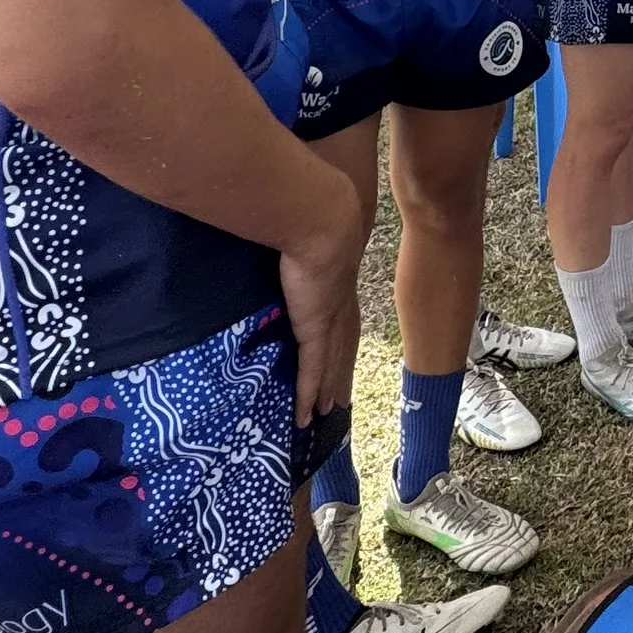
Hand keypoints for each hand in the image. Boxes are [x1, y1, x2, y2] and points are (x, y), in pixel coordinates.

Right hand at [276, 171, 368, 426]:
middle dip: (339, 376)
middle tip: (337, 402)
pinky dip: (307, 394)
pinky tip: (304, 414)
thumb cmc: (313, 217)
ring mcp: (330, 321)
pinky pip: (310, 370)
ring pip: (329, 367)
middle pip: (342, 351)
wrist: (322, 220)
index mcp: (340, 286)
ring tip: (324, 413)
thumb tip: (289, 235)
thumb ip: (301, 241)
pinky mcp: (315, 328)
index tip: (340, 360)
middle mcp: (340, 307)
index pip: (343, 323)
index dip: (342, 345)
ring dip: (326, 391)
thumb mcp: (310, 233)